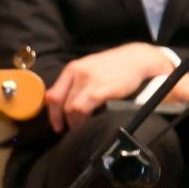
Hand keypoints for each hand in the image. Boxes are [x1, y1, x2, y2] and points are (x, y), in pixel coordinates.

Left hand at [44, 43, 176, 131]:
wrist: (136, 59)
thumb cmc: (113, 67)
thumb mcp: (88, 69)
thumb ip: (74, 83)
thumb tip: (61, 103)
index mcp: (72, 69)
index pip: (52, 94)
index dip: (52, 113)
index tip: (57, 124)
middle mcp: (78, 73)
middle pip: (61, 103)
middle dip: (63, 120)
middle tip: (69, 128)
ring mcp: (89, 81)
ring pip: (71, 108)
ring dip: (74, 121)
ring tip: (81, 125)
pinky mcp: (102, 89)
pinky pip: (85, 108)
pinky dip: (84, 118)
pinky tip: (90, 120)